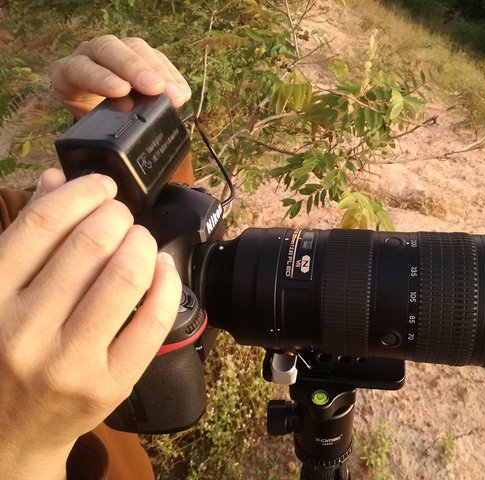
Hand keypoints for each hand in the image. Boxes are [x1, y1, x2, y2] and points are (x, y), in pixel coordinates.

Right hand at [0, 170, 180, 479]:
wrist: (9, 432)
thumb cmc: (4, 352)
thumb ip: (26, 235)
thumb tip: (58, 179)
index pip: (43, 224)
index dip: (82, 193)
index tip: (102, 185)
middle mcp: (24, 329)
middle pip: (90, 244)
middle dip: (118, 216)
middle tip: (122, 216)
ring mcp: (69, 361)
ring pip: (125, 277)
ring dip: (143, 244)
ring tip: (140, 240)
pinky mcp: (109, 384)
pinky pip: (153, 321)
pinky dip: (167, 283)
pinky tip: (163, 269)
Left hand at [51, 35, 191, 117]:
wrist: (96, 112)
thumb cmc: (90, 120)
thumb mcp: (86, 126)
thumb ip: (98, 128)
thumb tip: (128, 133)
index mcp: (68, 73)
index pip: (80, 68)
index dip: (100, 78)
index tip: (121, 91)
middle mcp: (90, 55)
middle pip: (109, 48)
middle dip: (134, 68)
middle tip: (155, 88)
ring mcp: (117, 51)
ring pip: (136, 48)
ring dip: (159, 72)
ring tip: (175, 95)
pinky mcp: (141, 55)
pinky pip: (158, 57)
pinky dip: (172, 76)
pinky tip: (181, 92)